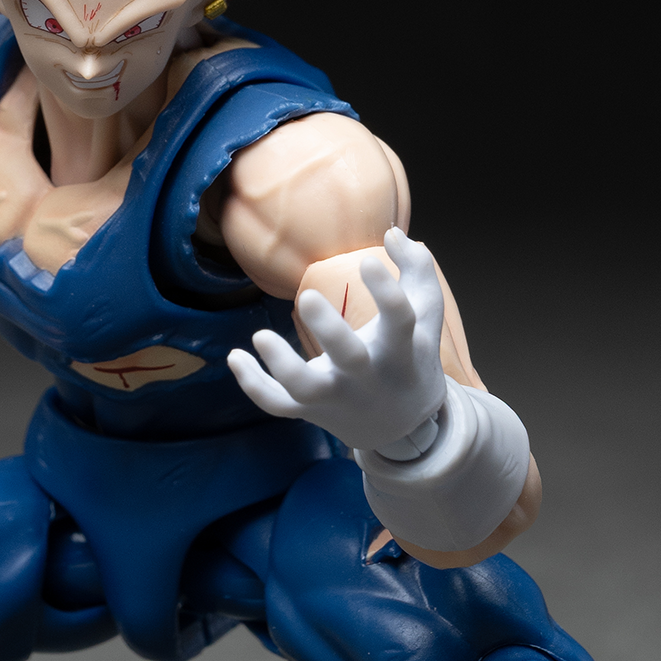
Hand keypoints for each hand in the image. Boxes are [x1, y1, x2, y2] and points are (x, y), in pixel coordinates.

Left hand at [226, 228, 448, 452]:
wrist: (404, 428)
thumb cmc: (411, 357)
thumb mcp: (425, 316)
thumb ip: (417, 270)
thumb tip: (391, 233)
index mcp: (399, 350)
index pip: (399, 321)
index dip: (387, 292)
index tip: (368, 261)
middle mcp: (368, 377)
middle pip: (350, 357)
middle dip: (328, 330)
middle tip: (307, 296)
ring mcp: (338, 397)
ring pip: (305, 388)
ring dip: (281, 365)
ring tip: (260, 335)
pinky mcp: (312, 410)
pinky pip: (278, 404)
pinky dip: (254, 385)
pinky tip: (235, 356)